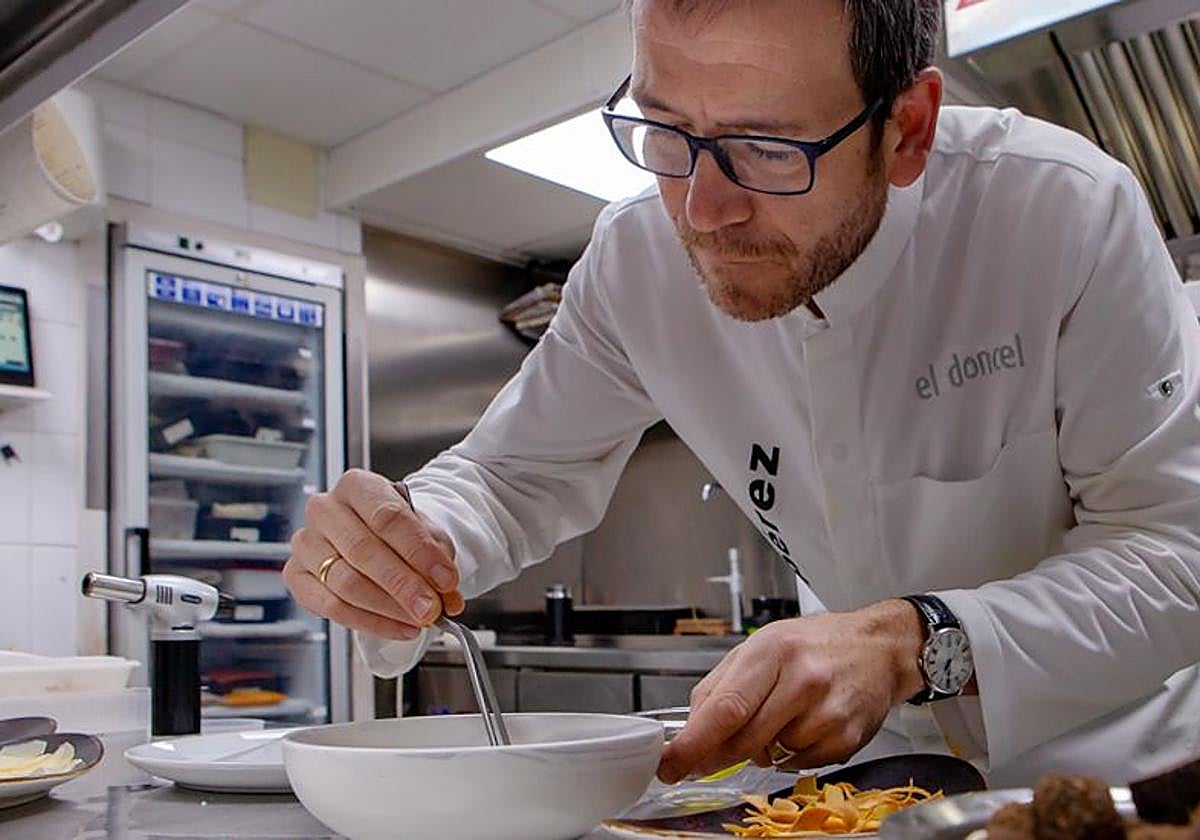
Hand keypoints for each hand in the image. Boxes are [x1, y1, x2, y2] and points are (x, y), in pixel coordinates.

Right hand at [283, 469, 464, 639]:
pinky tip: (398, 627)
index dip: (419, 552)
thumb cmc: (398, 531)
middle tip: (431, 608)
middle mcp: (325, 509)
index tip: (446, 579)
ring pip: (346, 583)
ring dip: (388, 608)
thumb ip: (436, 560)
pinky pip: (331, 607)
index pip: (387, 517)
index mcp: (357, 485)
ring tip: (419, 620)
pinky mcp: (296, 575)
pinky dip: (369, 622)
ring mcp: (305, 543)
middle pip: (363, 551)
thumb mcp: (424, 534)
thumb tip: (448, 597)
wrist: (375, 536)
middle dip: (403, 585)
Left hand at [656, 600, 924, 783]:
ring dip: (762, 747)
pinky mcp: (846, 739)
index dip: (692, 743)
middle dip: (720, 753)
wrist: (878, 648)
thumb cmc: (815, 644)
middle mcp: (802, 680)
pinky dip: (790, 752)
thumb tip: (690, 729)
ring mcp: (827, 712)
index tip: (669, 764)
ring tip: (781, 714)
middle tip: (711, 753)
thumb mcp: (761, 646)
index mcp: (772, 651)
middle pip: (744, 739)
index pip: (724, 708)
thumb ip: (720, 685)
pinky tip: (804, 725)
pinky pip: (798, 763)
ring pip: (770, 754)